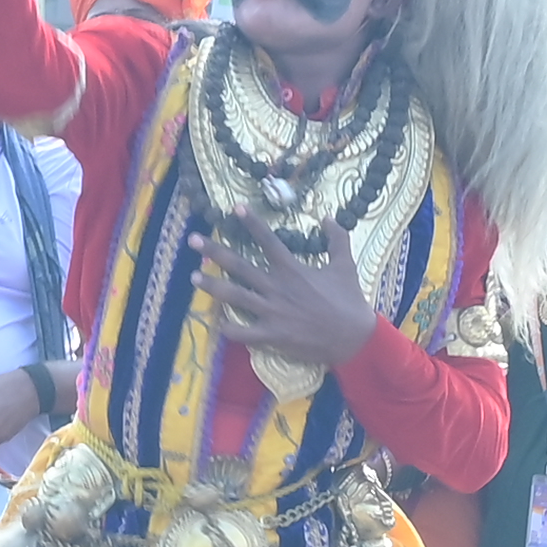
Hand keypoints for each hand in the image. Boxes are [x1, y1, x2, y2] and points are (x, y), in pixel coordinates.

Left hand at [194, 230, 384, 368]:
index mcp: (292, 269)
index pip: (267, 240)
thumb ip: (337, 238)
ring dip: (212, 286)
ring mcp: (271, 312)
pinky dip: (228, 328)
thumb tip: (328, 216)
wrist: (354, 338)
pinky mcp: (271, 335)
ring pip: (234, 297)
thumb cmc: (349, 301)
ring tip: (193, 277)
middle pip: (239, 266)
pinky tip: (216, 322)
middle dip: (214, 252)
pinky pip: (243, 332)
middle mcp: (276, 288)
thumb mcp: (345, 265)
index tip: (234, 207)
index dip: (250, 223)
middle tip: (192, 240)